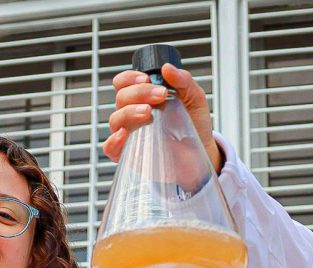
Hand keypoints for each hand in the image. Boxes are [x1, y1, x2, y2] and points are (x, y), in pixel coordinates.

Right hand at [104, 63, 221, 172]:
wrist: (201, 150)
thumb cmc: (194, 123)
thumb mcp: (194, 97)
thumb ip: (183, 81)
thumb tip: (167, 68)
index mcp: (142, 98)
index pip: (124, 83)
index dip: (130, 78)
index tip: (147, 79)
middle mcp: (131, 113)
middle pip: (121, 98)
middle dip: (139, 93)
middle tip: (161, 95)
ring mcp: (129, 133)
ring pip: (115, 119)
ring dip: (129, 112)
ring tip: (148, 112)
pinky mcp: (129, 153)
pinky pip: (111, 147)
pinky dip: (114, 140)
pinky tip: (125, 135)